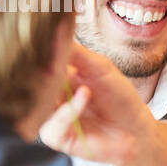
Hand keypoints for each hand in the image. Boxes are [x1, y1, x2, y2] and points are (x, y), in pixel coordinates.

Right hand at [39, 44, 153, 165]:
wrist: (136, 129)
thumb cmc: (120, 98)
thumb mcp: (100, 67)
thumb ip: (76, 52)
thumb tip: (55, 28)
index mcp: (56, 77)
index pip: (35, 63)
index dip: (36, 53)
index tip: (40, 38)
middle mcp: (49, 96)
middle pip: (30, 83)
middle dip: (40, 71)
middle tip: (52, 59)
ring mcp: (50, 116)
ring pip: (35, 104)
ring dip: (53, 91)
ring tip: (78, 81)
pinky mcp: (56, 136)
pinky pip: (51, 125)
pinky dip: (67, 111)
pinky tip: (84, 97)